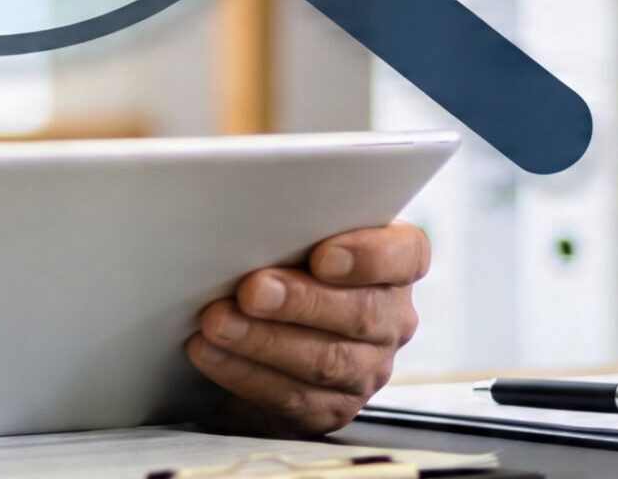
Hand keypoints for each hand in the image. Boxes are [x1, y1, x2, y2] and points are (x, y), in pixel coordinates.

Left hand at [185, 221, 428, 434]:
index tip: (322, 256)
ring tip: (217, 322)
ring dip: (263, 341)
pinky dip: (244, 373)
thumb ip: (292, 222)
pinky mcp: (330, 409)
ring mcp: (366, 369)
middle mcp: (390, 319)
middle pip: (361, 312)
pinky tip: (211, 353)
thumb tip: (247, 208)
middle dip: (300, 301)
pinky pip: (292, 397)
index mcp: (394, 266)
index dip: (369, 256)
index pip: (405, 255)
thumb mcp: (295, 236)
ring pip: (325, 360)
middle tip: (251, 291)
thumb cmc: (283, 264)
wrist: (266, 333)